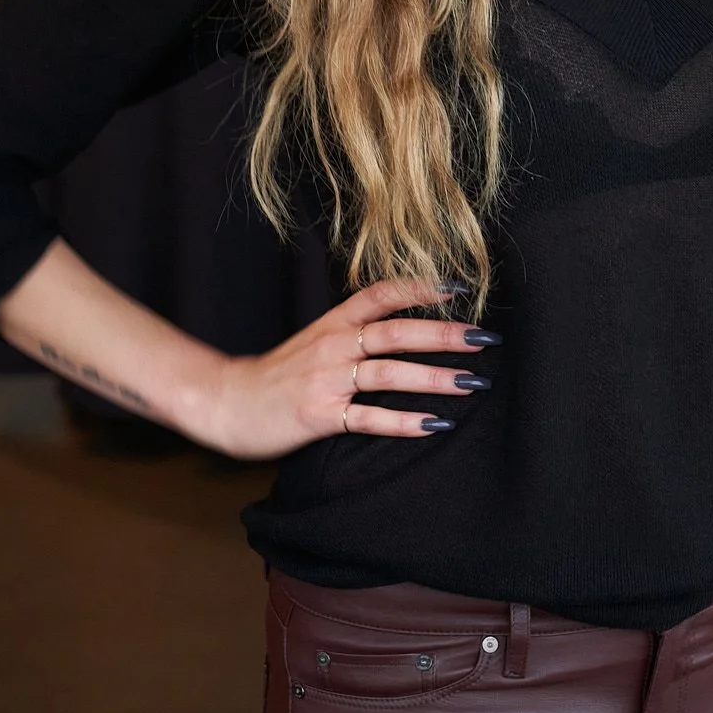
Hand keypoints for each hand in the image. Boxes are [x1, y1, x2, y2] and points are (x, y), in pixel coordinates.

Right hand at [201, 278, 497, 459]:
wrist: (227, 402)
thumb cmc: (277, 375)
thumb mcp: (314, 341)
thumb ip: (354, 333)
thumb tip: (405, 331)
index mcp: (334, 322)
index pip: (382, 294)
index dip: (421, 288)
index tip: (460, 289)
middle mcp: (334, 344)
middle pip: (398, 332)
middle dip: (446, 335)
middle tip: (486, 338)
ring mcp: (327, 379)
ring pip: (390, 372)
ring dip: (436, 377)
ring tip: (474, 383)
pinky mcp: (320, 415)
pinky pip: (370, 417)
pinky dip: (405, 421)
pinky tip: (435, 424)